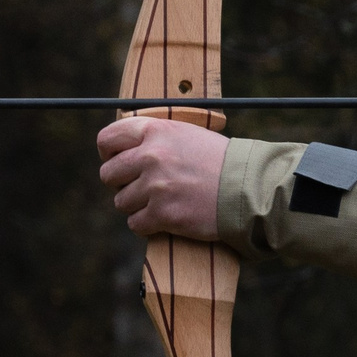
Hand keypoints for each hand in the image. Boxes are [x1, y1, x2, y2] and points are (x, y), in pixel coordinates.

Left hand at [97, 116, 226, 239]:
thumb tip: (123, 150)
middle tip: (140, 187)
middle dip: (121, 183)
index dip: (109, 153)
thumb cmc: (220, 161)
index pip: (108, 139)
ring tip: (160, 202)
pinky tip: (165, 219)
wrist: (248, 188)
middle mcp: (151, 156)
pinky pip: (135, 224)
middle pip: (108, 174)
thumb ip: (155, 138)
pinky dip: (147, 225)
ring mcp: (156, 186)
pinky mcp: (163, 214)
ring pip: (121, 202)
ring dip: (137, 205)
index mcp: (156, 131)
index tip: (118, 162)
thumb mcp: (186, 134)